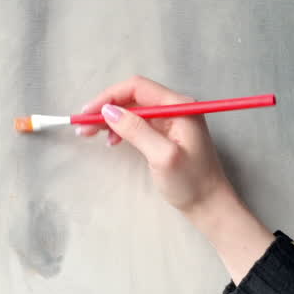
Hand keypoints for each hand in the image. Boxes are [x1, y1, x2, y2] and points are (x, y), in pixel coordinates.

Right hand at [79, 76, 275, 283]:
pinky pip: (140, 124)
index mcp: (180, 106)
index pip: (138, 88)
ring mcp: (173, 121)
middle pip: (134, 97)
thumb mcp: (162, 156)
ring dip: (112, 120)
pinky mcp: (168, 135)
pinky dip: (123, 129)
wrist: (210, 206)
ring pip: (134, 111)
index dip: (109, 97)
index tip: (87, 112)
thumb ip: (137, 131)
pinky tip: (113, 141)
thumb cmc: (191, 183)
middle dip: (107, 109)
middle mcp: (177, 108)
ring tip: (91, 134)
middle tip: (83, 126)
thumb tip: (108, 110)